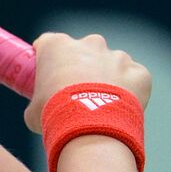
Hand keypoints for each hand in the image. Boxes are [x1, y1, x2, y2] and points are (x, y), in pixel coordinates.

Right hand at [24, 32, 150, 132]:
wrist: (90, 128)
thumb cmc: (55, 116)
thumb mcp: (33, 111)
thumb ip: (36, 103)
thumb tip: (37, 114)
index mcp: (57, 46)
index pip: (48, 43)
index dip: (47, 59)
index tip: (47, 75)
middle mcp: (89, 44)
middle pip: (84, 50)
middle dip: (81, 66)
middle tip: (76, 93)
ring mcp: (117, 56)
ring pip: (111, 63)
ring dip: (107, 78)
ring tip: (101, 105)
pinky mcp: (138, 72)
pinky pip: (134, 78)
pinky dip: (129, 90)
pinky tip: (120, 108)